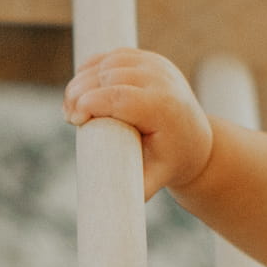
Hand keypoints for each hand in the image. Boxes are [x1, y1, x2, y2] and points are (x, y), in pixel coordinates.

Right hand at [64, 48, 215, 194]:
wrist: (197, 141)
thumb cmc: (170, 164)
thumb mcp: (152, 180)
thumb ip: (130, 191)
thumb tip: (104, 211)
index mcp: (165, 108)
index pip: (120, 96)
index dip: (90, 102)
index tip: (73, 119)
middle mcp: (163, 81)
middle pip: (110, 76)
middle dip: (81, 92)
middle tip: (69, 116)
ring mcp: (158, 66)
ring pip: (109, 62)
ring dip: (84, 80)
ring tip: (73, 105)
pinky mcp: (151, 59)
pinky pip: (114, 55)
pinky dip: (94, 67)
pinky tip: (82, 85)